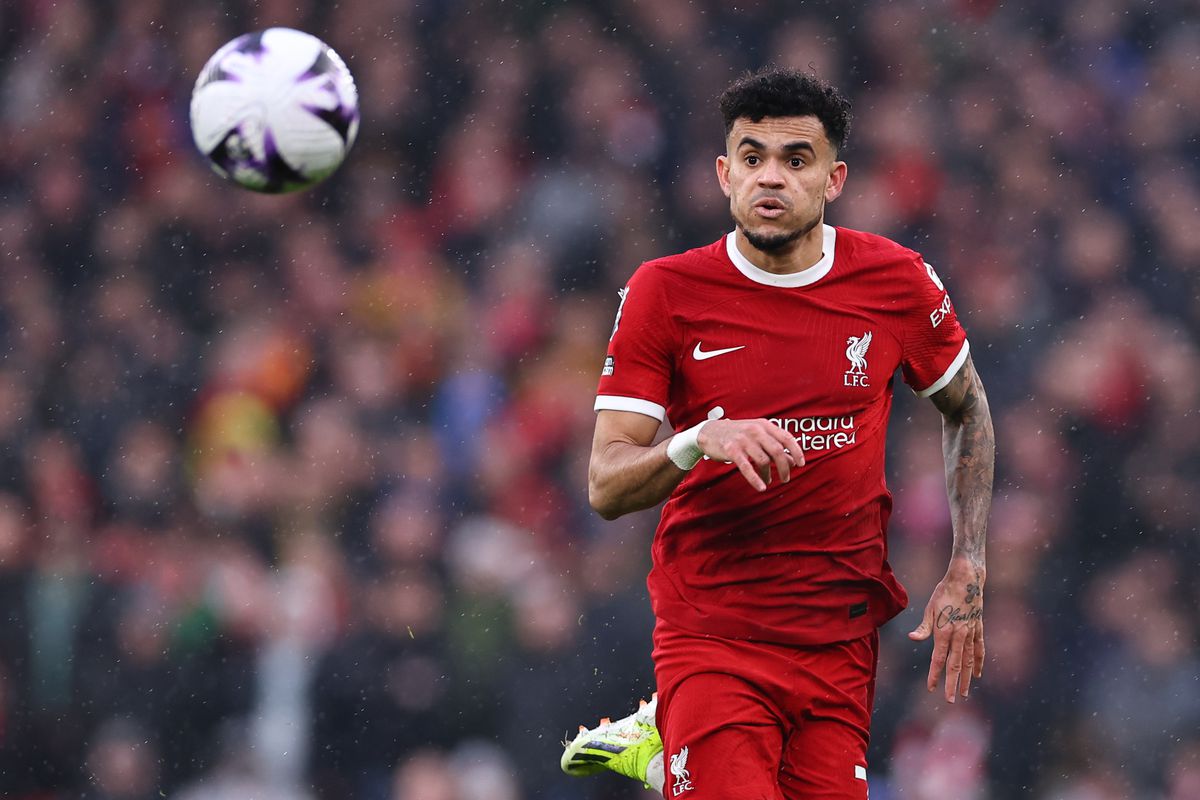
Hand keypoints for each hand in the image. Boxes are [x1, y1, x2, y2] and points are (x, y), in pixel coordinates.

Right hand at [696, 418, 803, 490]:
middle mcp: (755, 430)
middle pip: (777, 451)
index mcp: (764, 425)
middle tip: (786, 479)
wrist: (710, 431)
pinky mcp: (732, 450)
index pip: (786, 438)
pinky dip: (755, 479)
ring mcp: (743, 440)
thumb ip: (774, 446)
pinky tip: (761, 487)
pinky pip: (747, 467)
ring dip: (768, 474)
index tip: (801, 464)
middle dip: (785, 468)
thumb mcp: (758, 436)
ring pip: (763, 460)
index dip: (796, 452)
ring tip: (768, 480)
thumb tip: (793, 461)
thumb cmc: (737, 435)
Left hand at [908, 558, 984, 702]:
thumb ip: (923, 627)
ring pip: (968, 661)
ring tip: (964, 693)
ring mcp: (971, 633)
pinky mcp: (978, 629)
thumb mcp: (930, 608)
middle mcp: (959, 634)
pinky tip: (977, 675)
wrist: (966, 579)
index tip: (931, 688)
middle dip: (952, 684)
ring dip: (965, 678)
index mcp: (944, 630)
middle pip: (955, 665)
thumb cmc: (943, 593)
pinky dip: (978, 663)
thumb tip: (912, 638)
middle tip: (950, 700)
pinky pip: (979, 650)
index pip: (938, 658)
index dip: (935, 675)